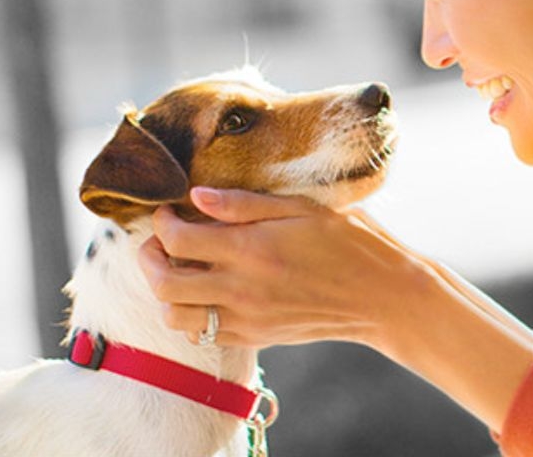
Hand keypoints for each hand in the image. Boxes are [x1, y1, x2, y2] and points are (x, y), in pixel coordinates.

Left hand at [138, 187, 429, 348]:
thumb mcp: (304, 208)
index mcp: (252, 249)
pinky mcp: (257, 337)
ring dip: (165, 292)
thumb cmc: (352, 242)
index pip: (177, 238)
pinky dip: (192, 316)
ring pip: (174, 317)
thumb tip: (196, 196)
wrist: (383, 296)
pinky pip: (203, 336)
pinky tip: (207, 293)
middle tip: (159, 240)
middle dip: (148, 258)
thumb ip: (246, 204)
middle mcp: (242, 289)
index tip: (170, 210)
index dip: (162, 221)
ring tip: (178, 269)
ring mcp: (248, 318)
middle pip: (163, 282)